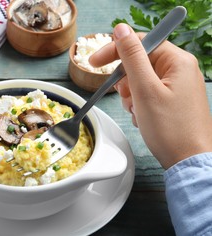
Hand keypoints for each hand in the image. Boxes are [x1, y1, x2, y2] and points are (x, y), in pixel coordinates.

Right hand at [90, 24, 211, 168]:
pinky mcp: (172, 100)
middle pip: (140, 62)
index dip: (114, 51)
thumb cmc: (170, 128)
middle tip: (127, 97)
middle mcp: (179, 70)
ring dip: (132, 96)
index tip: (93, 62)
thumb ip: (131, 57)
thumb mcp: (144, 89)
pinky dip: (139, 104)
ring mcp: (177, 86)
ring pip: (140, 80)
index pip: (140, 43)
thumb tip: (120, 30)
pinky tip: (144, 117)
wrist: (187, 160)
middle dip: (127, 81)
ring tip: (138, 111)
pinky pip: (147, 93)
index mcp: (177, 61)